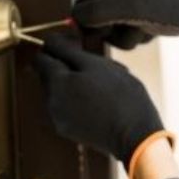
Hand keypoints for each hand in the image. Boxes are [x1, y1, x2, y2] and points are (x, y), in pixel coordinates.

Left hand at [32, 34, 165, 169]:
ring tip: (103, 88)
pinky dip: (78, 100)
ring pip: (59, 90)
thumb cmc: (122, 97)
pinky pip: (66, 107)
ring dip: (75, 84)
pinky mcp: (68, 130)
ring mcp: (58, 118)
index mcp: (57, 82)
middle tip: (99, 69)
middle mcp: (50, 102)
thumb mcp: (98, 66)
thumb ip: (68, 52)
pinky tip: (101, 104)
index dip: (59, 47)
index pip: (42, 56)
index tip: (79, 46)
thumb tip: (49, 41)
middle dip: (69, 67)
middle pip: (49, 74)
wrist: (136, 137)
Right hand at [72, 0, 178, 48]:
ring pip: (113, 31)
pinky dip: (139, 38)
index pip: (80, 8)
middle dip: (109, 34)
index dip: (85, 27)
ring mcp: (133, 4)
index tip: (103, 40)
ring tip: (147, 32)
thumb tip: (75, 18)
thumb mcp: (136, 10)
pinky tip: (154, 33)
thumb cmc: (174, 9)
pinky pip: (130, 33)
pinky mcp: (145, 16)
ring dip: (127, 39)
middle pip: (95, 21)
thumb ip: (102, 12)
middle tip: (131, 35)